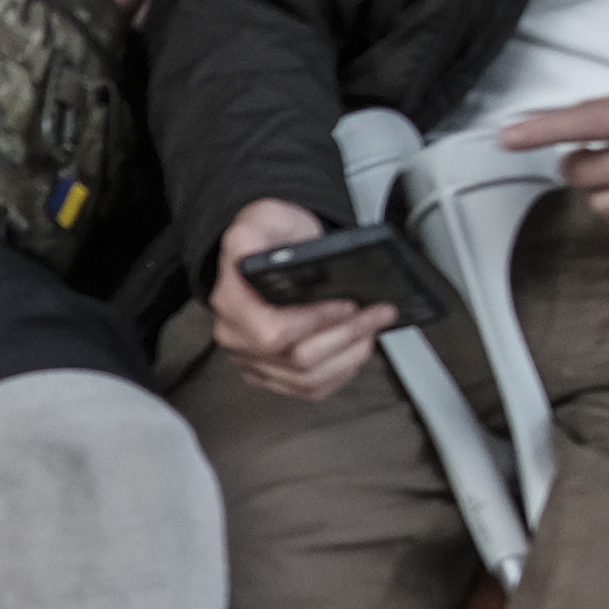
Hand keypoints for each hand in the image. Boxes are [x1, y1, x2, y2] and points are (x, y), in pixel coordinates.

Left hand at [74, 0, 216, 16]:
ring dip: (122, 21)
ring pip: (138, 19)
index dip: (76, 3)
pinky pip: (159, 8)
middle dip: (97, 21)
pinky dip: (144, 14)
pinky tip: (137, 9)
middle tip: (83, 19)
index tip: (64, 7)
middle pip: (115, 13)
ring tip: (111, 19)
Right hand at [207, 199, 396, 402]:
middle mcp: (236, 336)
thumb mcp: (262, 218)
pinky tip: (354, 352)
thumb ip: (252, 233)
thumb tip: (252, 254)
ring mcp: (252, 360)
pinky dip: (340, 374)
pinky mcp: (270, 375)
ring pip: (309, 379)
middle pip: (299, 360)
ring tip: (371, 331)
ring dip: (350, 356)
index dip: (316, 324)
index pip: (274, 333)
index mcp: (231, 301)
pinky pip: (309, 390)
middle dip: (348, 336)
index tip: (348, 305)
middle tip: (376, 314)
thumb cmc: (269, 238)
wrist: (269, 250)